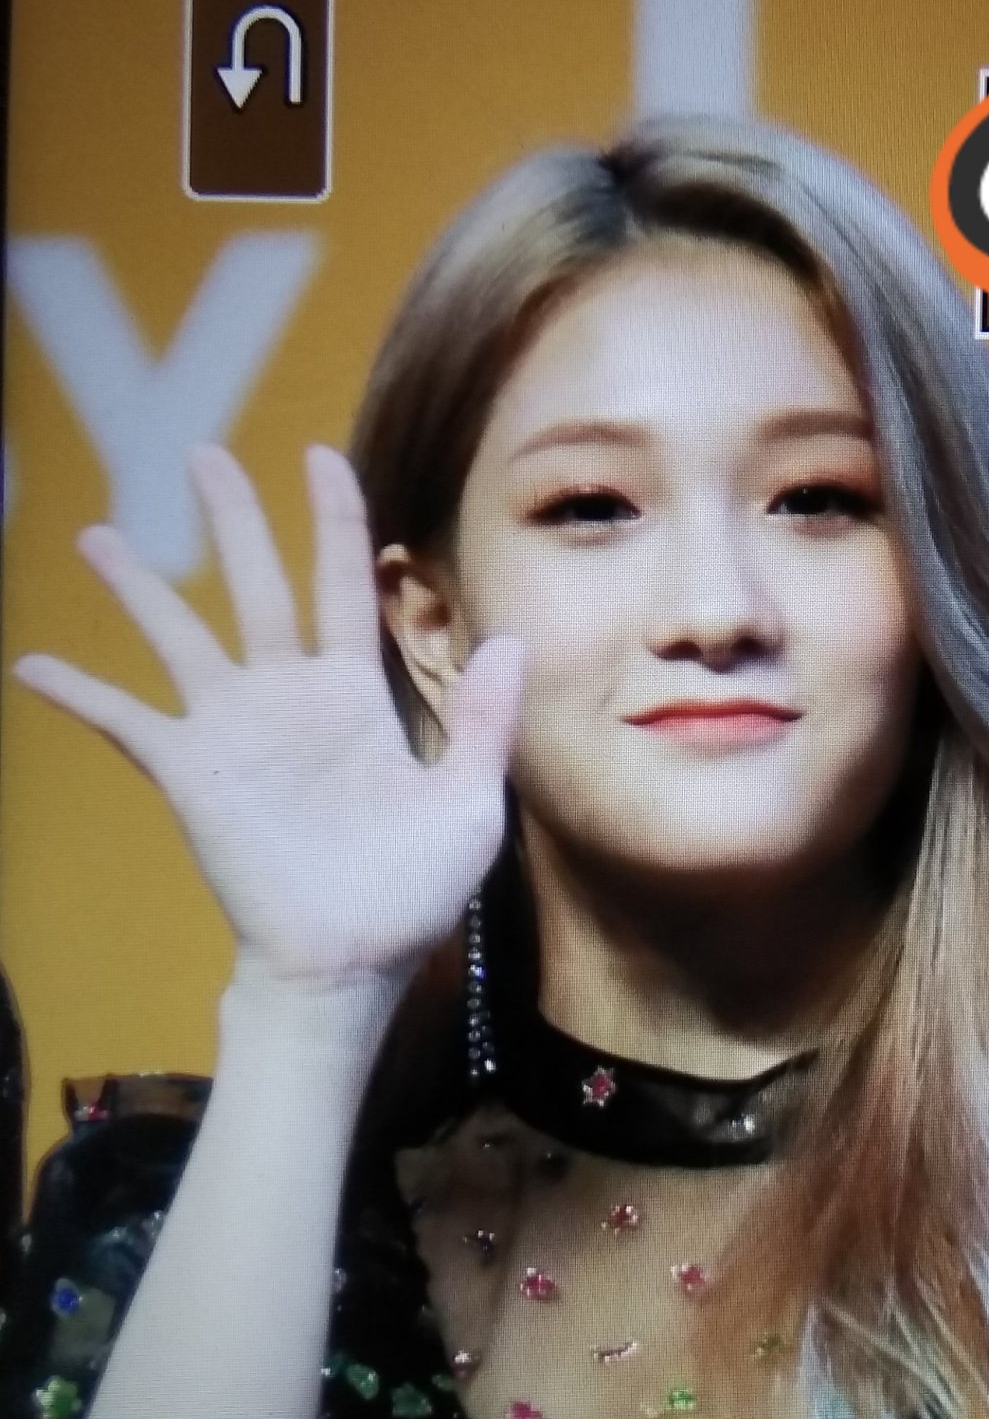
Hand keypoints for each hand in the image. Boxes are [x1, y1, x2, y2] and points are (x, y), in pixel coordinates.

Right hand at [10, 445, 525, 988]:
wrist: (346, 964)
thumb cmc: (410, 895)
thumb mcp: (468, 807)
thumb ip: (485, 724)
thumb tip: (511, 640)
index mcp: (357, 698)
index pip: (344, 586)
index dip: (333, 519)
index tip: (319, 457)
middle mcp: (289, 698)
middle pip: (257, 584)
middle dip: (232, 518)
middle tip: (202, 454)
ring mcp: (234, 732)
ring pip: (181, 636)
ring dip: (137, 586)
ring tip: (94, 533)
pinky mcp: (191, 773)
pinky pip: (127, 723)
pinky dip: (81, 694)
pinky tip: (33, 667)